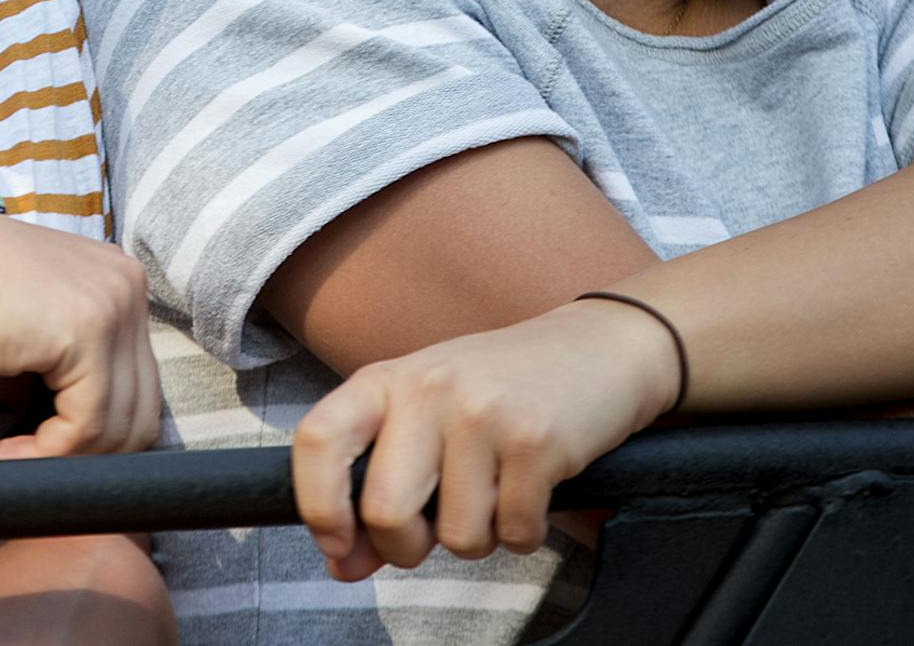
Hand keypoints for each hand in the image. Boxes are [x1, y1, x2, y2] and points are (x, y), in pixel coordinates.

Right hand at [0, 200, 159, 460]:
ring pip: (121, 425)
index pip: (136, 385)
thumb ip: (72, 371)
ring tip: (7, 455)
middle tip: (25, 460)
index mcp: (116, 281)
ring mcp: (114, 301)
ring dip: (61, 458)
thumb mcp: (33, 334)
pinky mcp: (91, 326)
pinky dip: (48, 454)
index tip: (38, 448)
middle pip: (140, 407)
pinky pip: (89, 424)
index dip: (94, 434)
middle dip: (86, 453)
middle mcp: (126, 283)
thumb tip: (93, 445)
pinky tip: (3, 451)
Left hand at [291, 297, 680, 578]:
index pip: (317, 440)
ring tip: (494, 493)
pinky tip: (531, 492)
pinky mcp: (537, 441)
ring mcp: (482, 413)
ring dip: (478, 538)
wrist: (597, 348)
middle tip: (432, 532)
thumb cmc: (500, 387)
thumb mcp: (426, 417)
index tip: (339, 545)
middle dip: (407, 548)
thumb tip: (344, 564)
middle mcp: (427, 389)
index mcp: (387, 379)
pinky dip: (524, 533)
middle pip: (384, 510)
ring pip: (457, 537)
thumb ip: (379, 487)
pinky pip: (515, 534)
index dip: (318, 507)